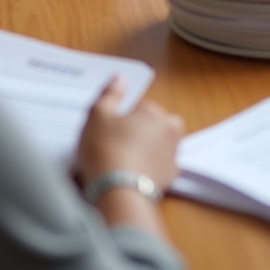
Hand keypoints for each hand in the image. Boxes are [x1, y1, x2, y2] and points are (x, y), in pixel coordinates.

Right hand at [77, 76, 184, 191]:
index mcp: (153, 111)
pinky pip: (161, 166)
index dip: (121, 120)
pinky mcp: (172, 177)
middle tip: (117, 146)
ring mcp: (173, 153)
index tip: (109, 133)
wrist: (118, 192)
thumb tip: (120, 77)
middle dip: (139, 132)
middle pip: (152, 124)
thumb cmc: (105, 149)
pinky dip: (152, 168)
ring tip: (125, 162)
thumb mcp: (97, 115)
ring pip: (159, 145)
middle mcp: (169, 128)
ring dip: (148, 149)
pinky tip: (135, 175)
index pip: (138, 108)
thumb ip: (110, 93)